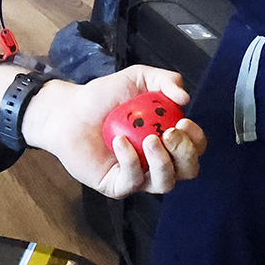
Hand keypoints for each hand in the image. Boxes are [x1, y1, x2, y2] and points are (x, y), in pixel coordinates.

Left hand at [22, 69, 203, 197]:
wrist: (68, 111)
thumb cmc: (103, 97)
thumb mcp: (137, 78)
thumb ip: (164, 80)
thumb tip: (185, 97)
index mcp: (168, 139)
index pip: (195, 147)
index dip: (196, 139)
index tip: (184, 122)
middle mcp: (157, 161)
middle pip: (188, 170)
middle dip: (185, 153)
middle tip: (169, 133)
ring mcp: (139, 176)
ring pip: (165, 183)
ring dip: (162, 162)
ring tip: (148, 139)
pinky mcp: (117, 186)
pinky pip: (133, 182)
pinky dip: (130, 161)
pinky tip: (120, 142)